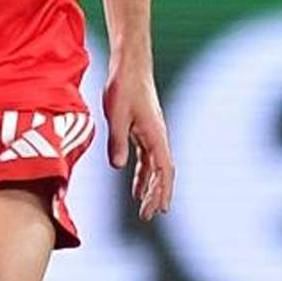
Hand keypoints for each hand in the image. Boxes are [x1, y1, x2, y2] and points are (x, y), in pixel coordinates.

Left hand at [105, 65, 173, 220]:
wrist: (129, 64)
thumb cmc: (124, 86)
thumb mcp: (117, 115)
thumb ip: (117, 141)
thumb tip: (118, 167)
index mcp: (156, 135)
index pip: (164, 169)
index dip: (163, 190)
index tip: (160, 210)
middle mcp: (158, 136)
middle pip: (162, 172)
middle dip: (156, 195)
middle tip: (148, 216)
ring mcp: (152, 133)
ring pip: (154, 167)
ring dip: (149, 187)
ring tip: (143, 208)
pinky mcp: (143, 130)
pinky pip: (146, 158)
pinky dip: (142, 174)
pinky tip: (135, 186)